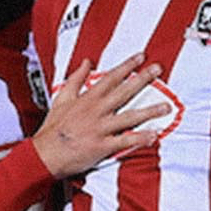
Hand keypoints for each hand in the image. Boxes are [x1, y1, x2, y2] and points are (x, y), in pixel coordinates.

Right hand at [32, 52, 171, 179]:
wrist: (45, 154)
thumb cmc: (52, 129)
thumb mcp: (61, 98)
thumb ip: (76, 79)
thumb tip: (87, 62)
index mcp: (87, 99)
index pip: (110, 78)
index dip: (127, 66)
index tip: (141, 57)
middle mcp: (97, 111)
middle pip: (124, 92)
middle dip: (142, 79)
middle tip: (158, 69)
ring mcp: (101, 129)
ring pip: (129, 117)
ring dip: (149, 111)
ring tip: (166, 107)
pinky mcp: (103, 146)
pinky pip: (125, 142)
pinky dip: (140, 139)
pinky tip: (154, 135)